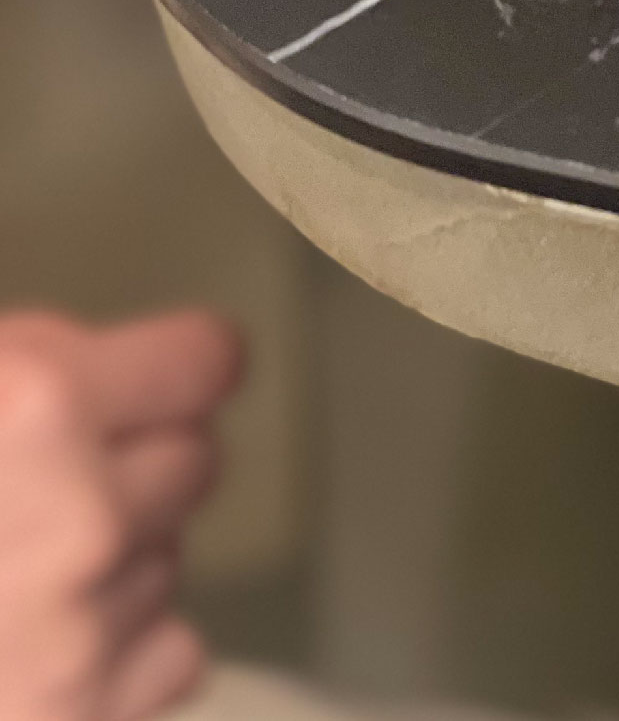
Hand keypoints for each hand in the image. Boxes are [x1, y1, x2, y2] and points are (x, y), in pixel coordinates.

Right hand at [0, 311, 242, 720]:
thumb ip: (37, 375)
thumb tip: (113, 377)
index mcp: (35, 405)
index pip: (205, 359)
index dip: (179, 370)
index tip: (166, 378)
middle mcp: (82, 515)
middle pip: (193, 462)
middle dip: (136, 468)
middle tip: (49, 488)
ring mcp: (84, 631)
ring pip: (171, 559)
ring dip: (118, 562)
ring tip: (18, 571)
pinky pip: (170, 653)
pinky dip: (120, 653)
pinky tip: (38, 643)